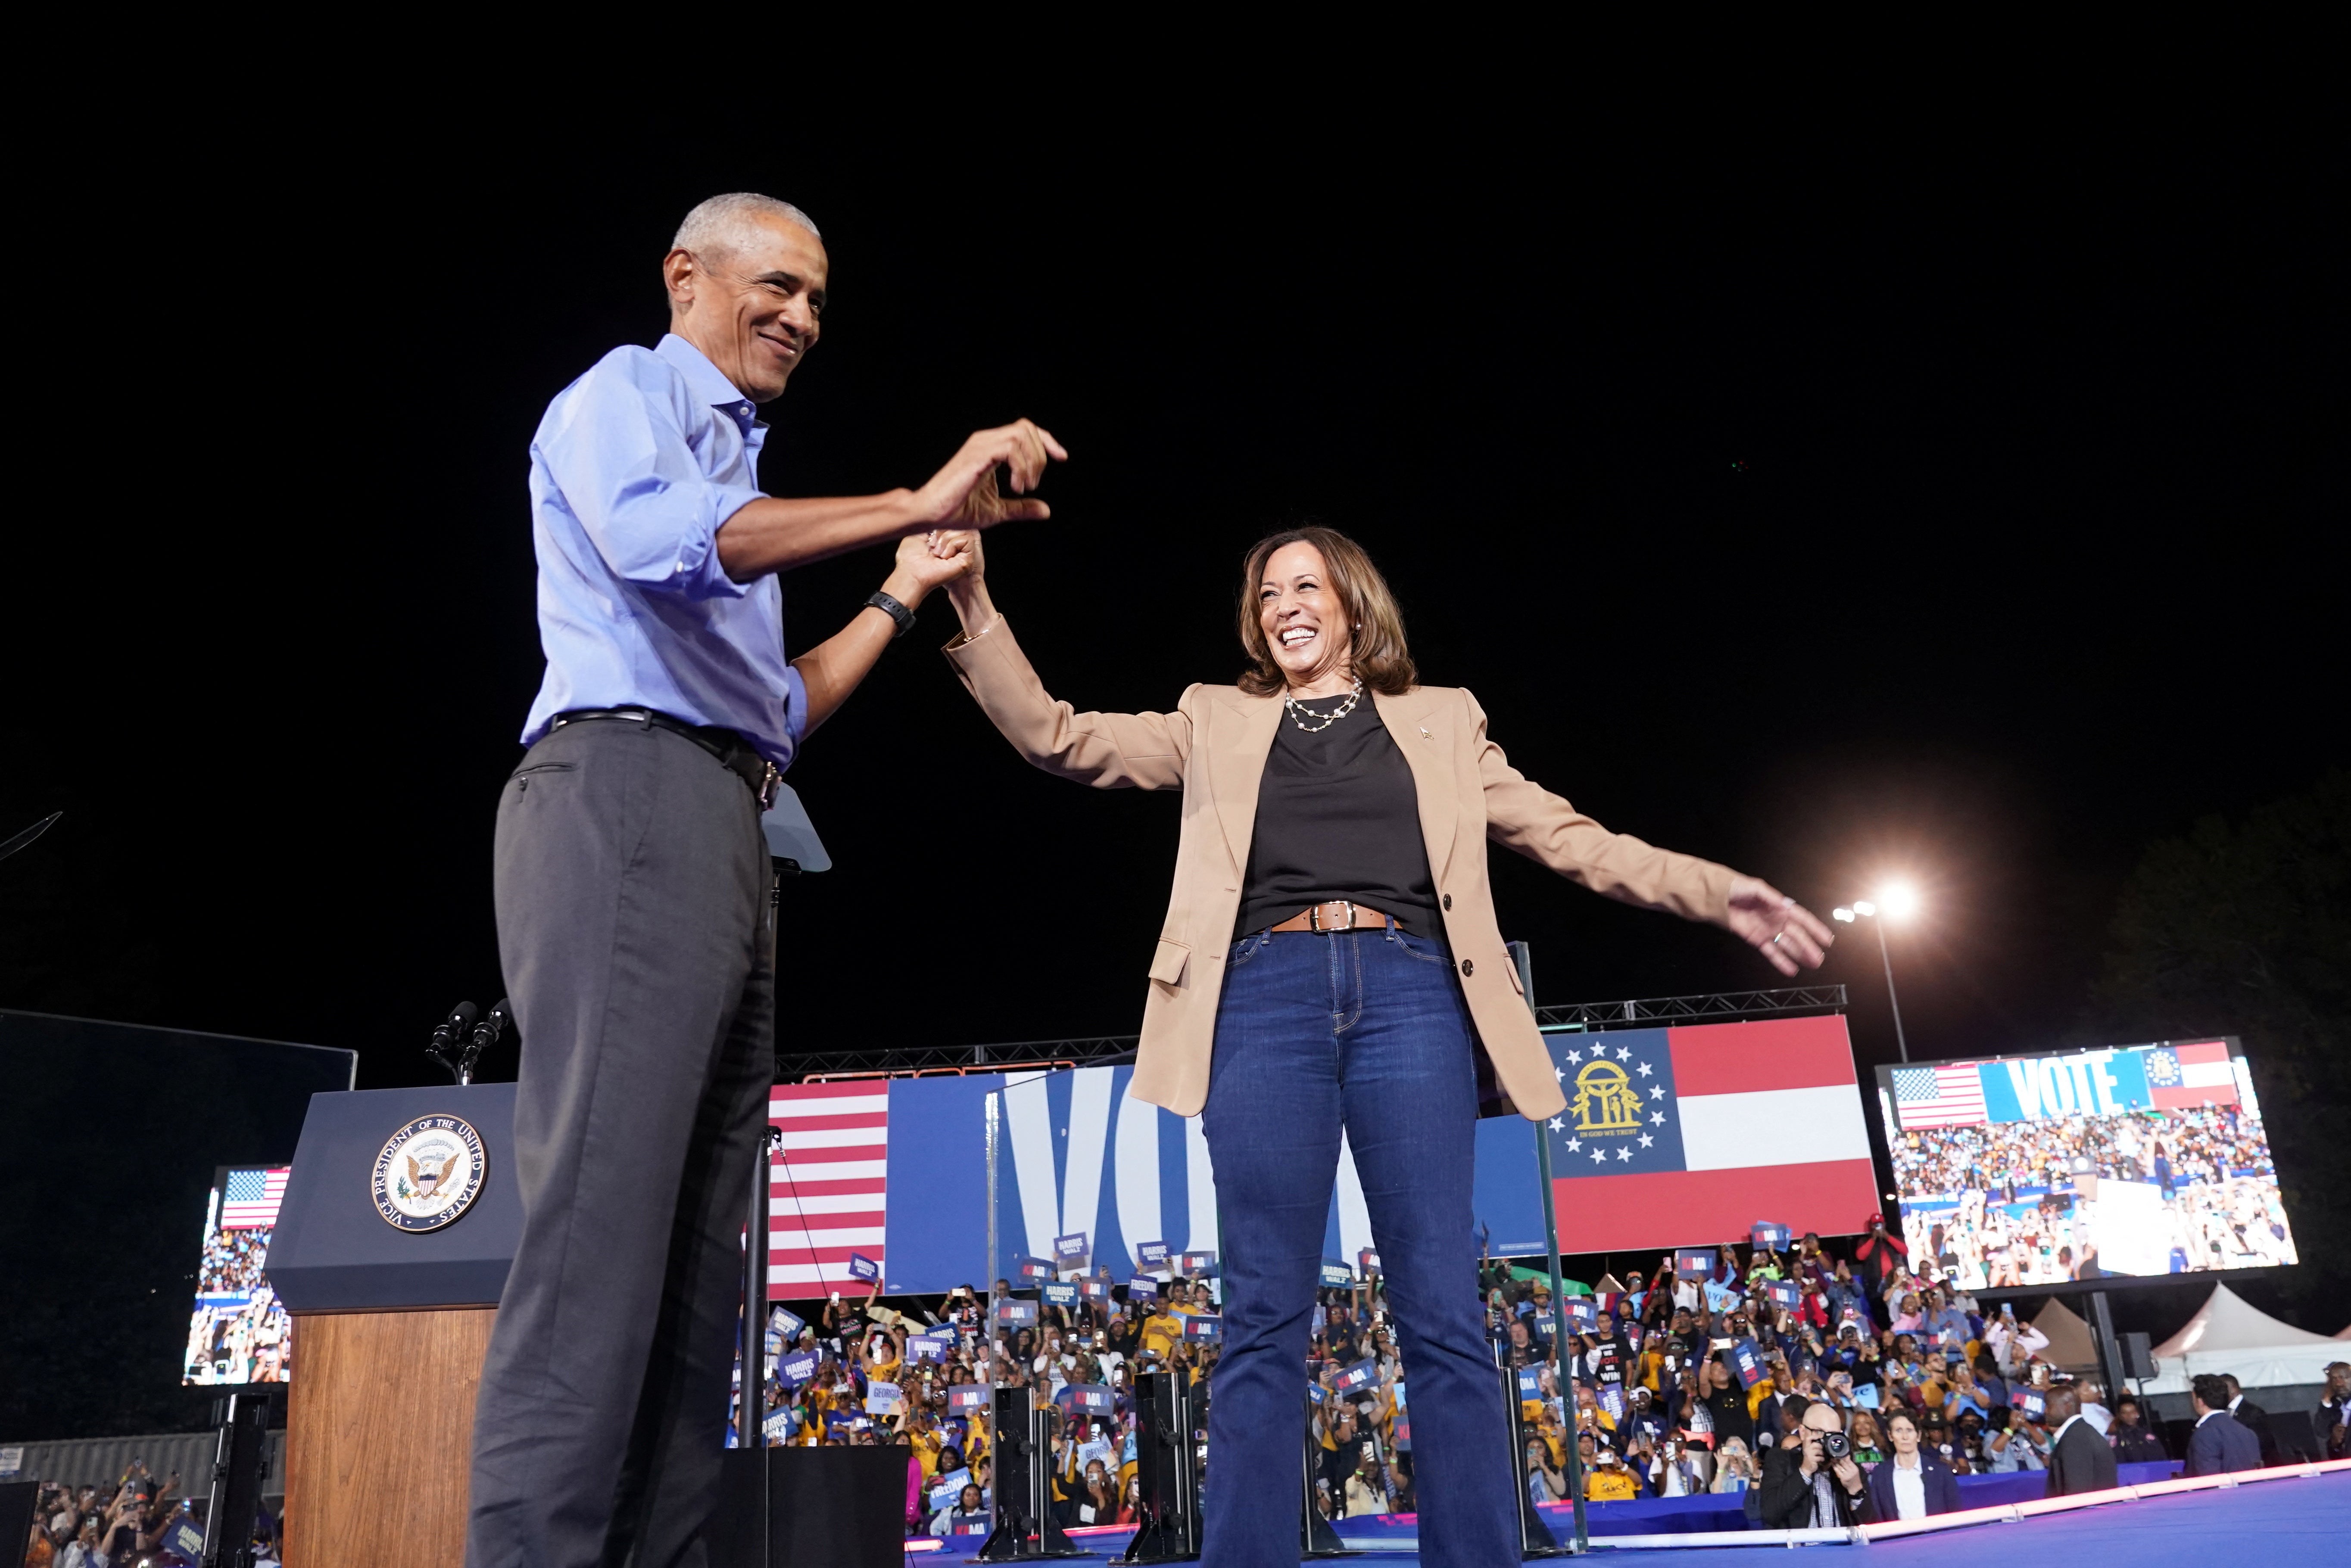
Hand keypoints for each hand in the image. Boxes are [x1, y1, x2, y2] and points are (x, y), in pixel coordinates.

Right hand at [912, 420, 1067, 529]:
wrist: (932, 514)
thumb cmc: (958, 511)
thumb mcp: (998, 511)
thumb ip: (1021, 507)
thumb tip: (1046, 510)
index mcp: (991, 448)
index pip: (1025, 430)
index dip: (1047, 441)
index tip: (1062, 458)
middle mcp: (985, 441)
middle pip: (1027, 427)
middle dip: (1041, 454)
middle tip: (1033, 483)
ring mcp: (980, 446)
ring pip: (1021, 435)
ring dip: (1032, 462)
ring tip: (1024, 486)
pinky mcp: (976, 455)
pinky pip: (1010, 448)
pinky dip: (1021, 467)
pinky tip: (1016, 486)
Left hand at [1725, 877, 1833, 975]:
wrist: (1717, 897)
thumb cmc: (1737, 888)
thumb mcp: (1755, 888)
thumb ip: (1771, 898)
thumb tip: (1785, 906)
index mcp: (1780, 906)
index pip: (1802, 918)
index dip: (1815, 928)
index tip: (1827, 939)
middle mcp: (1777, 919)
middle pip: (1797, 935)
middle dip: (1809, 946)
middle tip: (1819, 958)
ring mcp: (1767, 930)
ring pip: (1787, 945)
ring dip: (1799, 955)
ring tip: (1812, 964)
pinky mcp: (1756, 939)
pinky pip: (1771, 951)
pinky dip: (1781, 961)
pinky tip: (1791, 970)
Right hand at [1798, 1432, 1823, 1475]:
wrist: (1806, 1467)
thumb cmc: (1809, 1457)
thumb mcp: (1809, 1450)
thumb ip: (1813, 1445)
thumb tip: (1820, 1439)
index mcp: (1805, 1445)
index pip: (1808, 1438)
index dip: (1813, 1436)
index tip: (1819, 1436)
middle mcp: (1806, 1449)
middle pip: (1815, 1444)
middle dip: (1820, 1447)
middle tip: (1821, 1449)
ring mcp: (1809, 1454)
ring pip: (1818, 1451)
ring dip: (1822, 1453)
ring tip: (1821, 1455)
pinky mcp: (1812, 1459)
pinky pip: (1820, 1457)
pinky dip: (1822, 1458)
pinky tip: (1821, 1459)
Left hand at [1832, 1454, 1861, 1490]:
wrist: (1855, 1487)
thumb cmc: (1854, 1477)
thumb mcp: (1854, 1470)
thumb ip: (1850, 1464)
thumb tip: (1846, 1455)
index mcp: (1854, 1468)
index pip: (1848, 1460)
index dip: (1843, 1456)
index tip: (1839, 1452)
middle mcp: (1851, 1471)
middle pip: (1843, 1462)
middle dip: (1837, 1458)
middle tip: (1833, 1454)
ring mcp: (1846, 1474)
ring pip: (1839, 1465)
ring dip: (1834, 1461)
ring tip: (1831, 1458)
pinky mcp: (1842, 1477)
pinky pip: (1837, 1470)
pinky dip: (1834, 1466)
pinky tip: (1832, 1463)